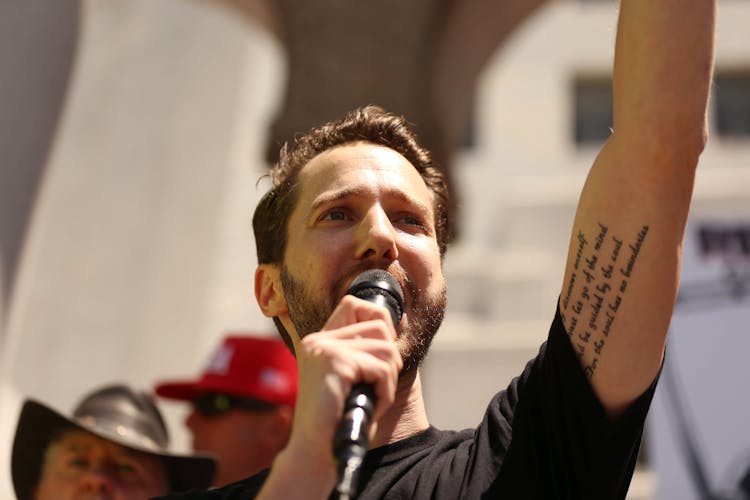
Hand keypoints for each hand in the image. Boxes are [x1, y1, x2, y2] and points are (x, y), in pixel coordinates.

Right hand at [284, 296, 402, 482]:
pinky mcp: (334, 362)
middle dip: (390, 359)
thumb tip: (399, 321)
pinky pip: (380, 368)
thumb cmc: (338, 421)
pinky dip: (384, 392)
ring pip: (385, 348)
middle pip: (379, 326)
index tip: (382, 354)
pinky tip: (371, 407)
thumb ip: (366, 352)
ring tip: (373, 400)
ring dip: (388, 380)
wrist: (315, 453)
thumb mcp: (353, 379)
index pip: (354, 304)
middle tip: (377, 386)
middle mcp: (318, 339)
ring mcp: (324, 348)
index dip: (379, 321)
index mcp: (319, 341)